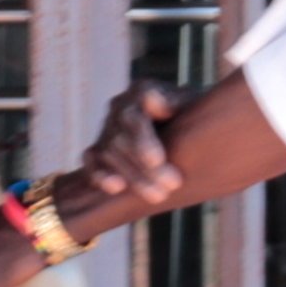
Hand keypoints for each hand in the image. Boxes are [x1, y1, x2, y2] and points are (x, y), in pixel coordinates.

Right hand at [76, 79, 184, 209]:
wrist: (188, 126)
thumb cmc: (193, 115)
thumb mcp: (193, 104)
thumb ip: (176, 102)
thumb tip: (154, 101)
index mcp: (141, 91)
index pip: (135, 117)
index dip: (143, 141)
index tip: (157, 161)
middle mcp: (119, 106)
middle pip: (122, 140)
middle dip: (145, 167)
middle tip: (171, 185)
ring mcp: (107, 128)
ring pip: (110, 154)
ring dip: (133, 178)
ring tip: (158, 196)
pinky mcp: (98, 149)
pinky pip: (91, 161)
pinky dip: (99, 175)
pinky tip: (115, 188)